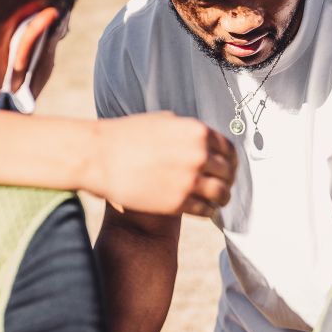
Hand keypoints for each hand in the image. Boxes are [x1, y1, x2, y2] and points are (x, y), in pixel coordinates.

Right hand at [88, 113, 236, 216]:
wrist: (100, 157)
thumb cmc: (127, 136)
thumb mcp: (162, 120)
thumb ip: (186, 130)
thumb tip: (201, 138)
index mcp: (197, 132)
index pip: (229, 150)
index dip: (232, 161)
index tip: (229, 168)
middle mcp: (198, 155)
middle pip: (228, 173)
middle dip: (228, 180)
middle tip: (223, 186)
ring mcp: (189, 180)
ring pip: (220, 194)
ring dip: (222, 198)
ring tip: (217, 201)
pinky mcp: (177, 203)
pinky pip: (205, 210)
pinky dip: (208, 211)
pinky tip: (203, 209)